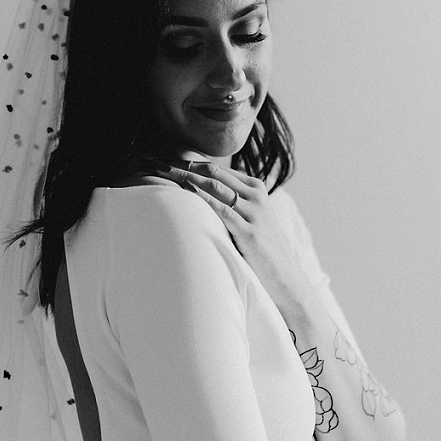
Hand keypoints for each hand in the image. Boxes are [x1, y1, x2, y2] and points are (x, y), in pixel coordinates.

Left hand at [153, 161, 304, 313]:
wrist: (286, 278)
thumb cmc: (261, 249)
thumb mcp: (249, 219)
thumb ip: (230, 203)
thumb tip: (195, 195)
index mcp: (254, 187)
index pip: (214, 168)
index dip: (186, 163)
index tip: (161, 162)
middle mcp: (255, 194)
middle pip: (211, 172)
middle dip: (180, 166)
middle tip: (154, 163)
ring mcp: (253, 212)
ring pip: (214, 186)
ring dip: (185, 177)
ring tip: (161, 174)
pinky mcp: (249, 232)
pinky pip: (221, 210)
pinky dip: (201, 198)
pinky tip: (184, 192)